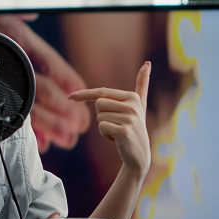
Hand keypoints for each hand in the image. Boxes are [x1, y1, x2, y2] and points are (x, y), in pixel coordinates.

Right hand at [0, 14, 90, 150]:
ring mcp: (3, 78)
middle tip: (78, 125)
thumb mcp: (4, 17)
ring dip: (51, 124)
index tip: (81, 91)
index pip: (48, 60)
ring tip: (66, 137)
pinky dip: (30, 131)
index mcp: (16, 38)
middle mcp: (9, 59)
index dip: (67, 77)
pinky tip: (43, 141)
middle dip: (63, 110)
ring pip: (30, 105)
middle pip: (41, 88)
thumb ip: (21, 16)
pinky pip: (15, 114)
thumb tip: (32, 14)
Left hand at [68, 62, 151, 176]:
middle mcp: (133, 106)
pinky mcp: (124, 131)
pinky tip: (118, 140)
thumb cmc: (135, 127)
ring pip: (99, 117)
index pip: (102, 92)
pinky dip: (106, 135)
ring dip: (105, 127)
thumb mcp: (140, 105)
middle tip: (116, 125)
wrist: (140, 155)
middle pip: (98, 104)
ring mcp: (129, 118)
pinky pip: (102, 127)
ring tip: (118, 132)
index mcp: (133, 97)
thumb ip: (142, 84)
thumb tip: (147, 63)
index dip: (85, 94)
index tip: (70, 97)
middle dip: (102, 116)